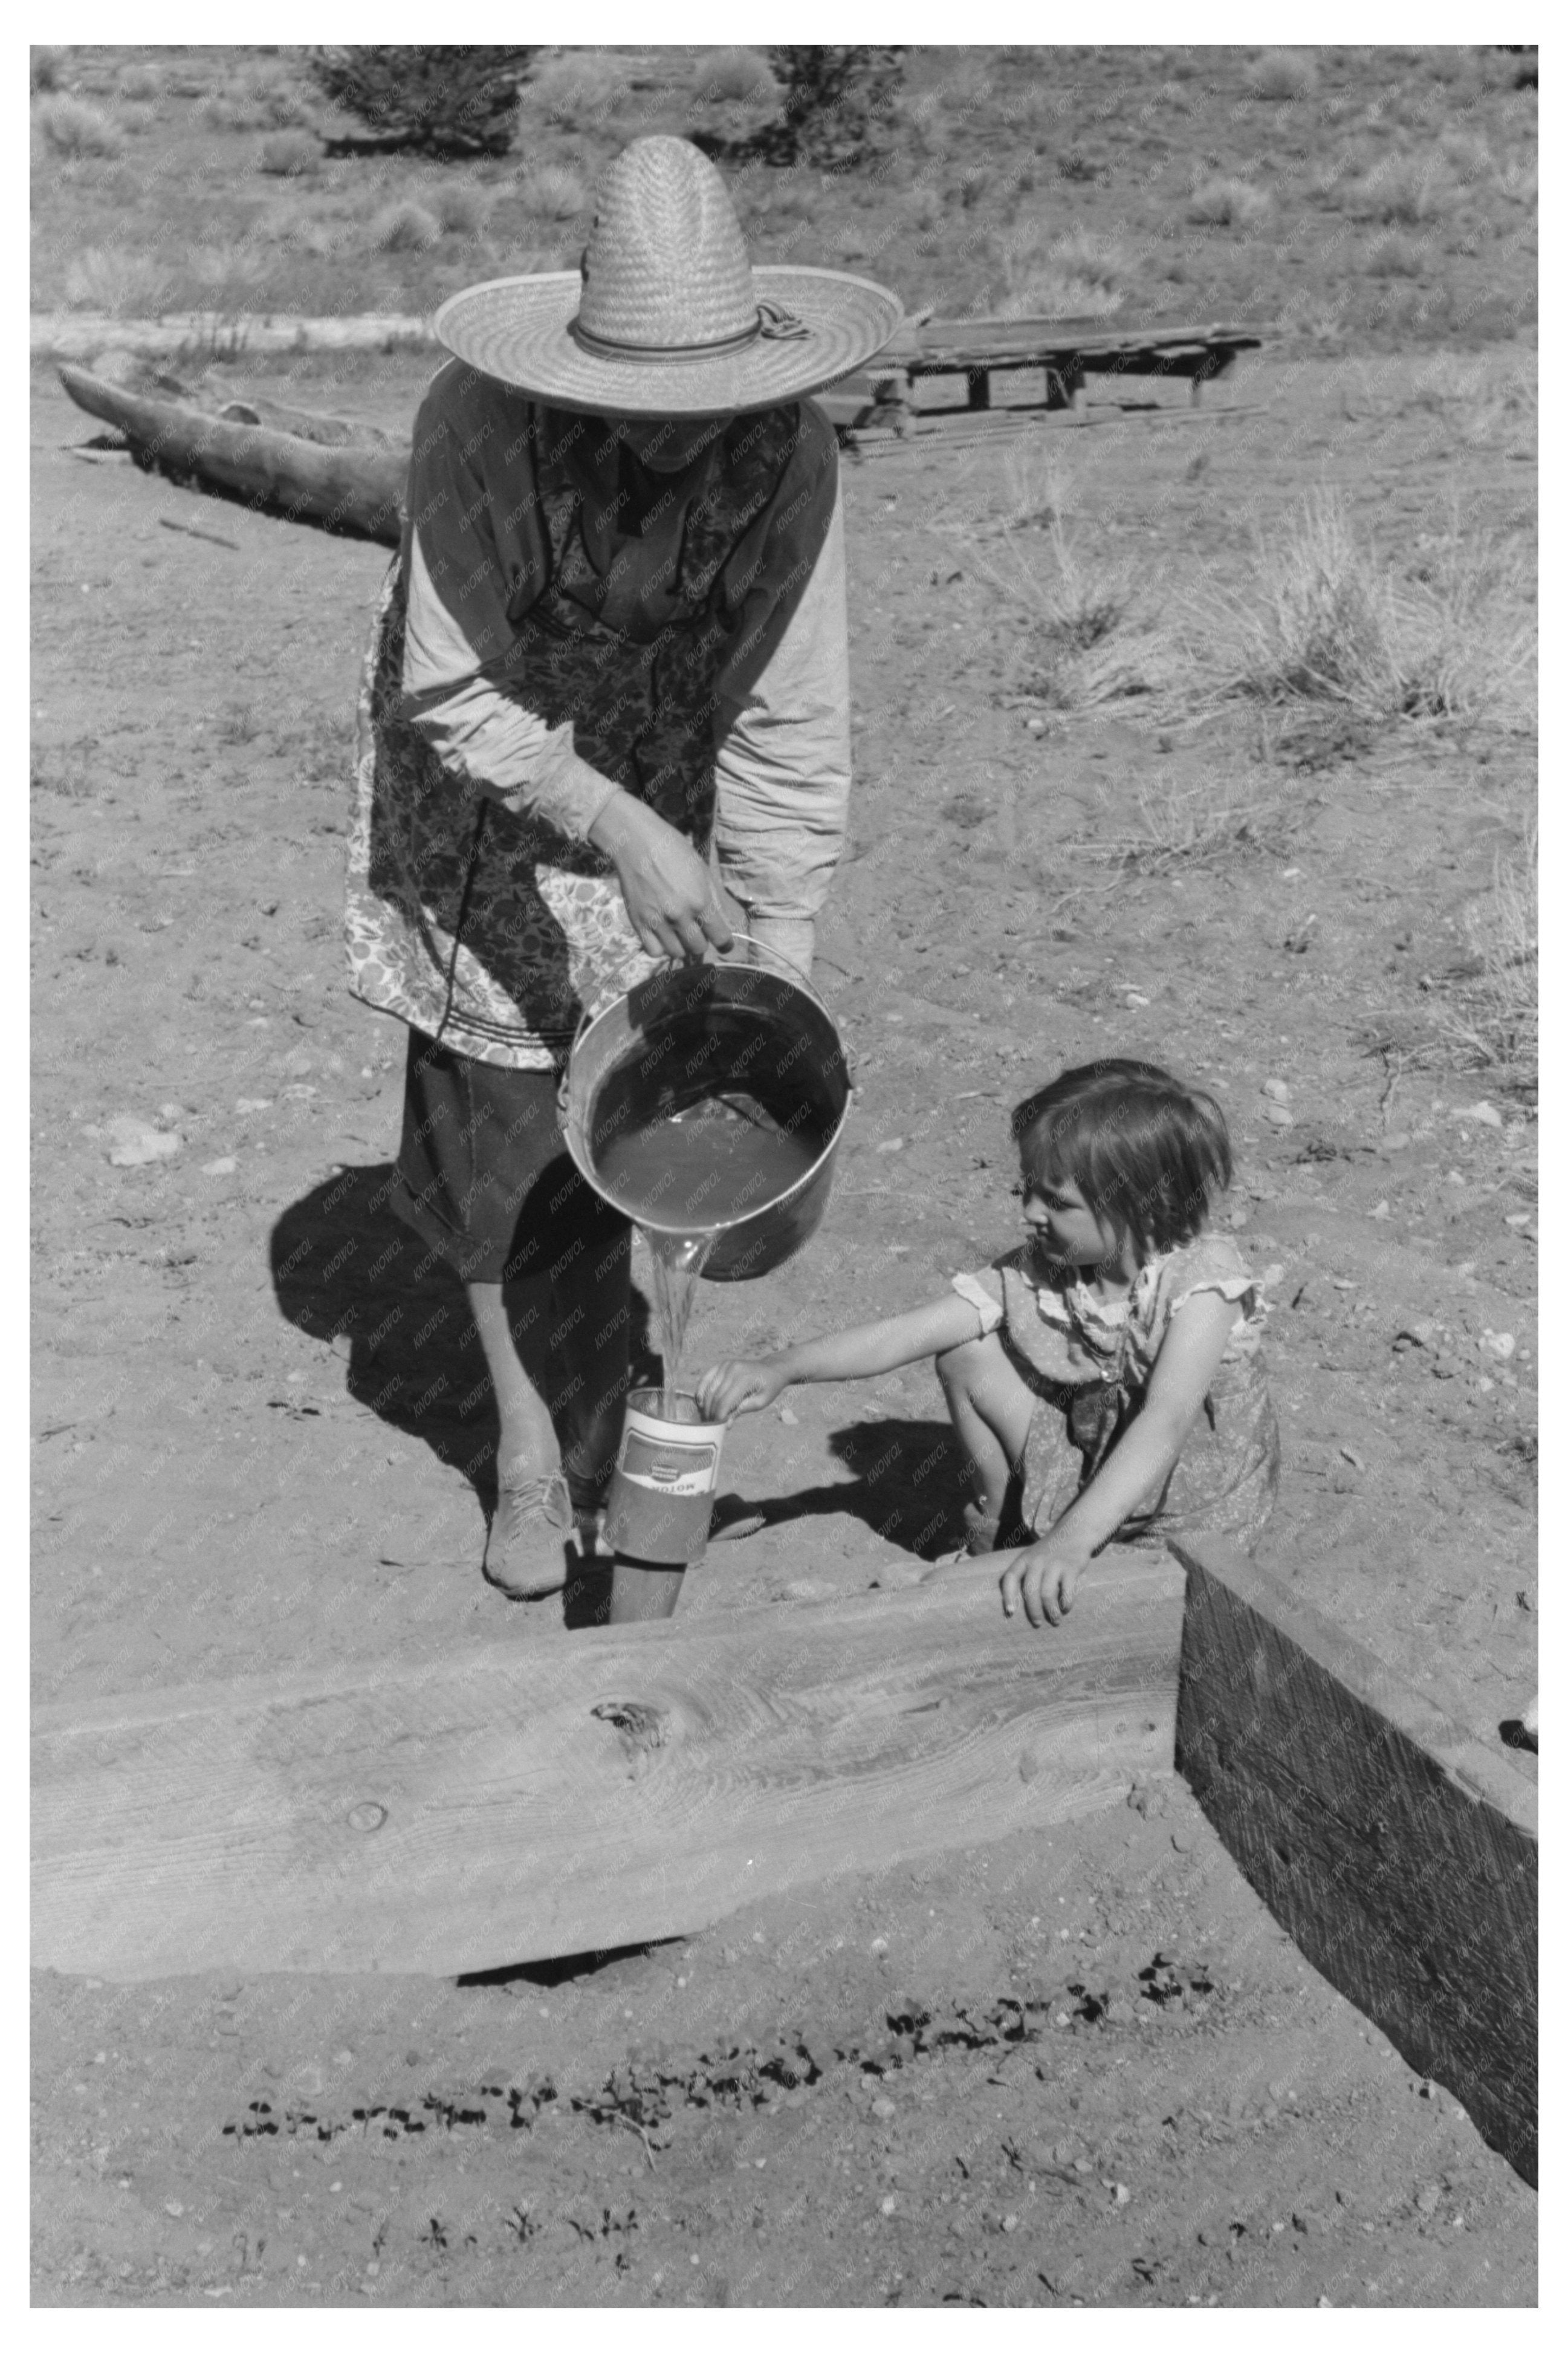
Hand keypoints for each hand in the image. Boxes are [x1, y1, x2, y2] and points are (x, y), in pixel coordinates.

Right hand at [587, 793, 732, 962]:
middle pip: (698, 948)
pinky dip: (660, 947)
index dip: (725, 943)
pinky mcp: (638, 923)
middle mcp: (680, 916)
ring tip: (678, 933)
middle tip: (697, 930)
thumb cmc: (674, 851)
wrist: (637, 842)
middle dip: (701, 941)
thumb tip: (723, 923)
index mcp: (700, 901)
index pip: (720, 937)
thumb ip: (714, 900)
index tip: (724, 942)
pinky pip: (654, 951)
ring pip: (677, 953)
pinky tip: (662, 935)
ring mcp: (657, 921)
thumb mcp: (703, 871)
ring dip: (681, 946)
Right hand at [696, 1357, 786, 1422]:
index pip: (726, 1401)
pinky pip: (707, 1378)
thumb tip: (726, 1424)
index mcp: (745, 1379)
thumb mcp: (761, 1402)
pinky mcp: (722, 1364)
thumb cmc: (768, 1387)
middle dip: (711, 1412)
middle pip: (715, 1395)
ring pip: (709, 1388)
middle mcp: (733, 1369)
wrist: (771, 1369)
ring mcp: (726, 1365)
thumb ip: (743, 1410)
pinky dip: (701, 1390)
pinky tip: (699, 1402)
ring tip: (706, 1416)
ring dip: (705, 1404)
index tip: (718, 1426)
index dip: (719, 1415)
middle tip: (710, 1424)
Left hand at [999, 1534, 1089, 1628]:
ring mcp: (1054, 1564)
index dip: (1008, 1596)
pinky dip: (1066, 1604)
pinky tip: (1066, 1608)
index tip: (1010, 1613)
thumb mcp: (1032, 1556)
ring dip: (1051, 1612)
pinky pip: (1066, 1592)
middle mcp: (1037, 1561)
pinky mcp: (1070, 1568)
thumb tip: (1017, 1604)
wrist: (1073, 1534)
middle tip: (1037, 1623)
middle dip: (1033, 1611)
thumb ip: (1025, 1574)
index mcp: (1024, 1559)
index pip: (1010, 1577)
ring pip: (1047, 1594)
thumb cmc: (1049, 1552)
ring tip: (1055, 1620)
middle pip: (1030, 1591)